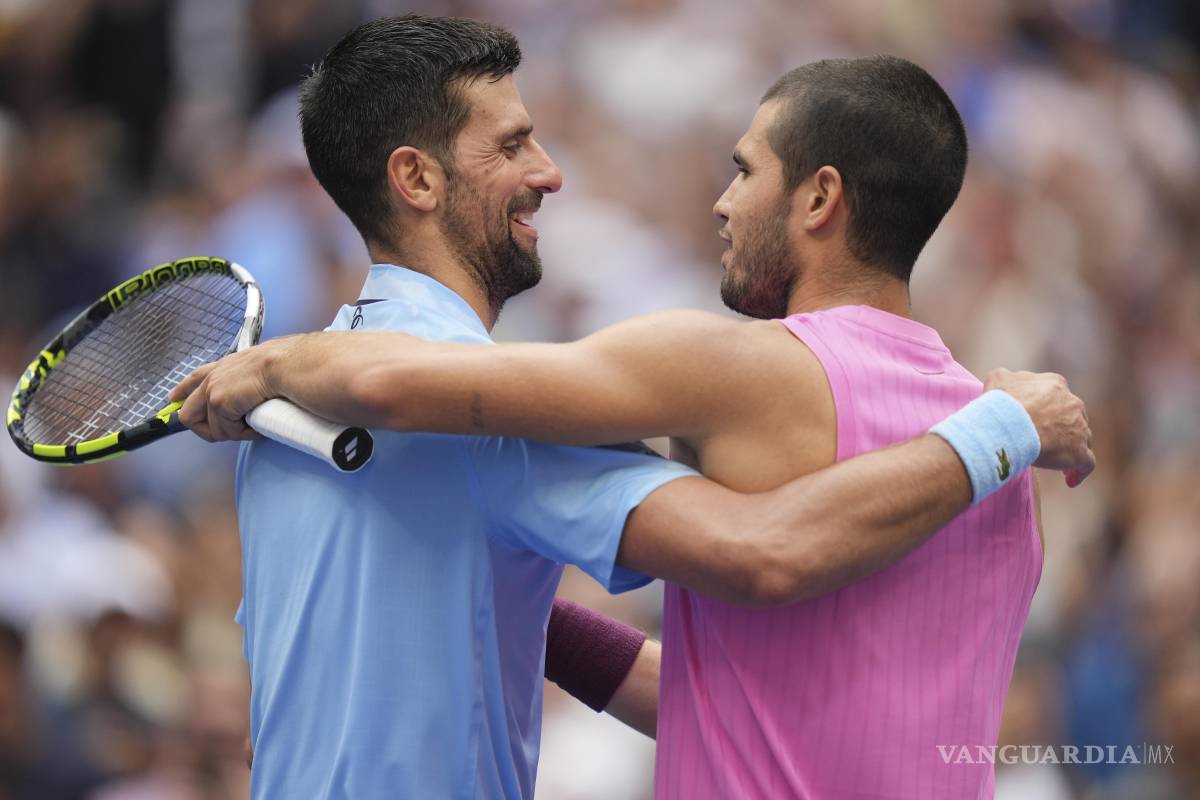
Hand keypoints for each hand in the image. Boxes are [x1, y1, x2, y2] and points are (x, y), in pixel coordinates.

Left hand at [168, 338, 293, 441]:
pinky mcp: (219, 403)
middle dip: (206, 428)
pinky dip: (244, 433)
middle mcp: (215, 375)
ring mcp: (214, 389)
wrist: (292, 364)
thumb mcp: (266, 368)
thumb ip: (253, 380)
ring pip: (210, 428)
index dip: (182, 391)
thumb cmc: (290, 366)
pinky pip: (224, 432)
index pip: (195, 377)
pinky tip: (258, 423)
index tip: (173, 399)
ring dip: (233, 432)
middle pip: (188, 412)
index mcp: (227, 365)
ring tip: (255, 424)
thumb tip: (258, 396)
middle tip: (230, 431)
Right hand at [984, 368, 1094, 487]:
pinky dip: (1079, 471)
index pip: (1057, 396)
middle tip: (1047, 441)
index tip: (1038, 420)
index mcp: (1056, 385)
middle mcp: (1073, 403)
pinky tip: (1069, 480)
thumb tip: (1008, 383)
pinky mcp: (1080, 452)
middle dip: (1063, 428)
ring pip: (1082, 438)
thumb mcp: (998, 379)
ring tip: (1056, 461)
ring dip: (1070, 448)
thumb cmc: (1002, 402)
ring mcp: (1080, 428)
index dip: (1049, 408)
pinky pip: (1086, 463)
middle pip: (1073, 417)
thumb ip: (1009, 379)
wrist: (1010, 423)